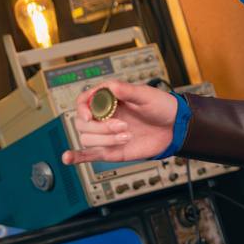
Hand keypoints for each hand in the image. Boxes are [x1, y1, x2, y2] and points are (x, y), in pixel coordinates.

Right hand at [60, 79, 177, 164]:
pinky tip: (68, 157)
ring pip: (87, 138)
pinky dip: (77, 156)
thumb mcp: (146, 95)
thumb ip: (127, 90)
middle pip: (82, 123)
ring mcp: (106, 134)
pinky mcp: (111, 150)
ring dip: (105, 139)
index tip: (90, 115)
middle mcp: (104, 117)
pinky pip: (89, 154)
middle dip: (101, 127)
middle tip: (123, 126)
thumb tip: (110, 86)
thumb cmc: (162, 107)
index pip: (83, 101)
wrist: (175, 128)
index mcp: (109, 100)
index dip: (82, 108)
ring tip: (127, 136)